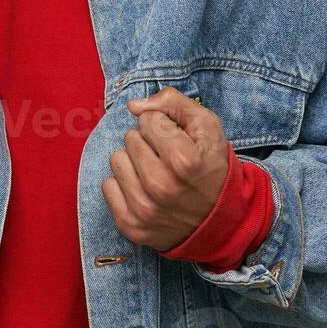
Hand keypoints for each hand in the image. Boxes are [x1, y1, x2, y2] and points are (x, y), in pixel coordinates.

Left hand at [102, 86, 228, 251]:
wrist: (219, 221)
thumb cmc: (211, 168)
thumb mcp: (207, 127)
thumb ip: (172, 102)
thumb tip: (134, 106)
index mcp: (183, 161)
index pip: (148, 120)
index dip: (163, 126)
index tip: (177, 141)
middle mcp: (162, 186)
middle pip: (130, 138)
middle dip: (147, 142)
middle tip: (166, 158)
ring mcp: (144, 209)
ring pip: (116, 160)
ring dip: (133, 162)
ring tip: (155, 172)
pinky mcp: (131, 225)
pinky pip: (107, 186)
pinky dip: (123, 184)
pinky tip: (144, 190)